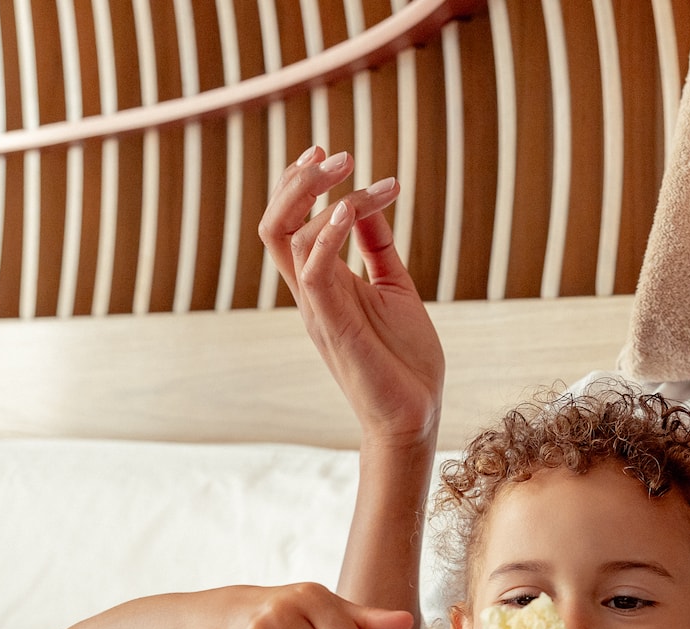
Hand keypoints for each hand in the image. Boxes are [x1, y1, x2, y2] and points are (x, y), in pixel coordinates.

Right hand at [258, 146, 444, 452]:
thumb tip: (372, 205)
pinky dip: (326, 235)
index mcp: (323, 284)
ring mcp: (317, 308)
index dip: (299, 183)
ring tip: (350, 170)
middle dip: (299, 179)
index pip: (289, 224)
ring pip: (285, 238)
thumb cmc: (406, 360)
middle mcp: (311, 293)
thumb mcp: (396, 289)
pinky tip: (348, 210)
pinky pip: (312, 271)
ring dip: (317, 195)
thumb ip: (378, 249)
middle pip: (274, 224)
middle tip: (338, 153)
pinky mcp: (332, 325)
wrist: (414, 416)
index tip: (330, 152)